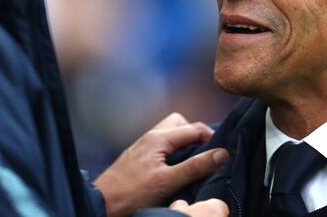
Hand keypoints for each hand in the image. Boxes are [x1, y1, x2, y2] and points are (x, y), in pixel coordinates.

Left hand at [94, 113, 228, 216]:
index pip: (193, 128)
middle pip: (180, 124)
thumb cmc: (132, 193)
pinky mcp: (139, 157)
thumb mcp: (168, 182)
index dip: (212, 137)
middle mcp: (150, 137)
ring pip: (170, 135)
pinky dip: (173, 152)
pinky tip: (175, 168)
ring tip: (191, 163)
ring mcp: (143, 146)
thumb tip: (222, 154)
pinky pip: (162, 146)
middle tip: (205, 155)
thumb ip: (195, 167)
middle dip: (195, 135)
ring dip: (183, 144)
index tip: (223, 152)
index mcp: (159, 138)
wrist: (102, 202)